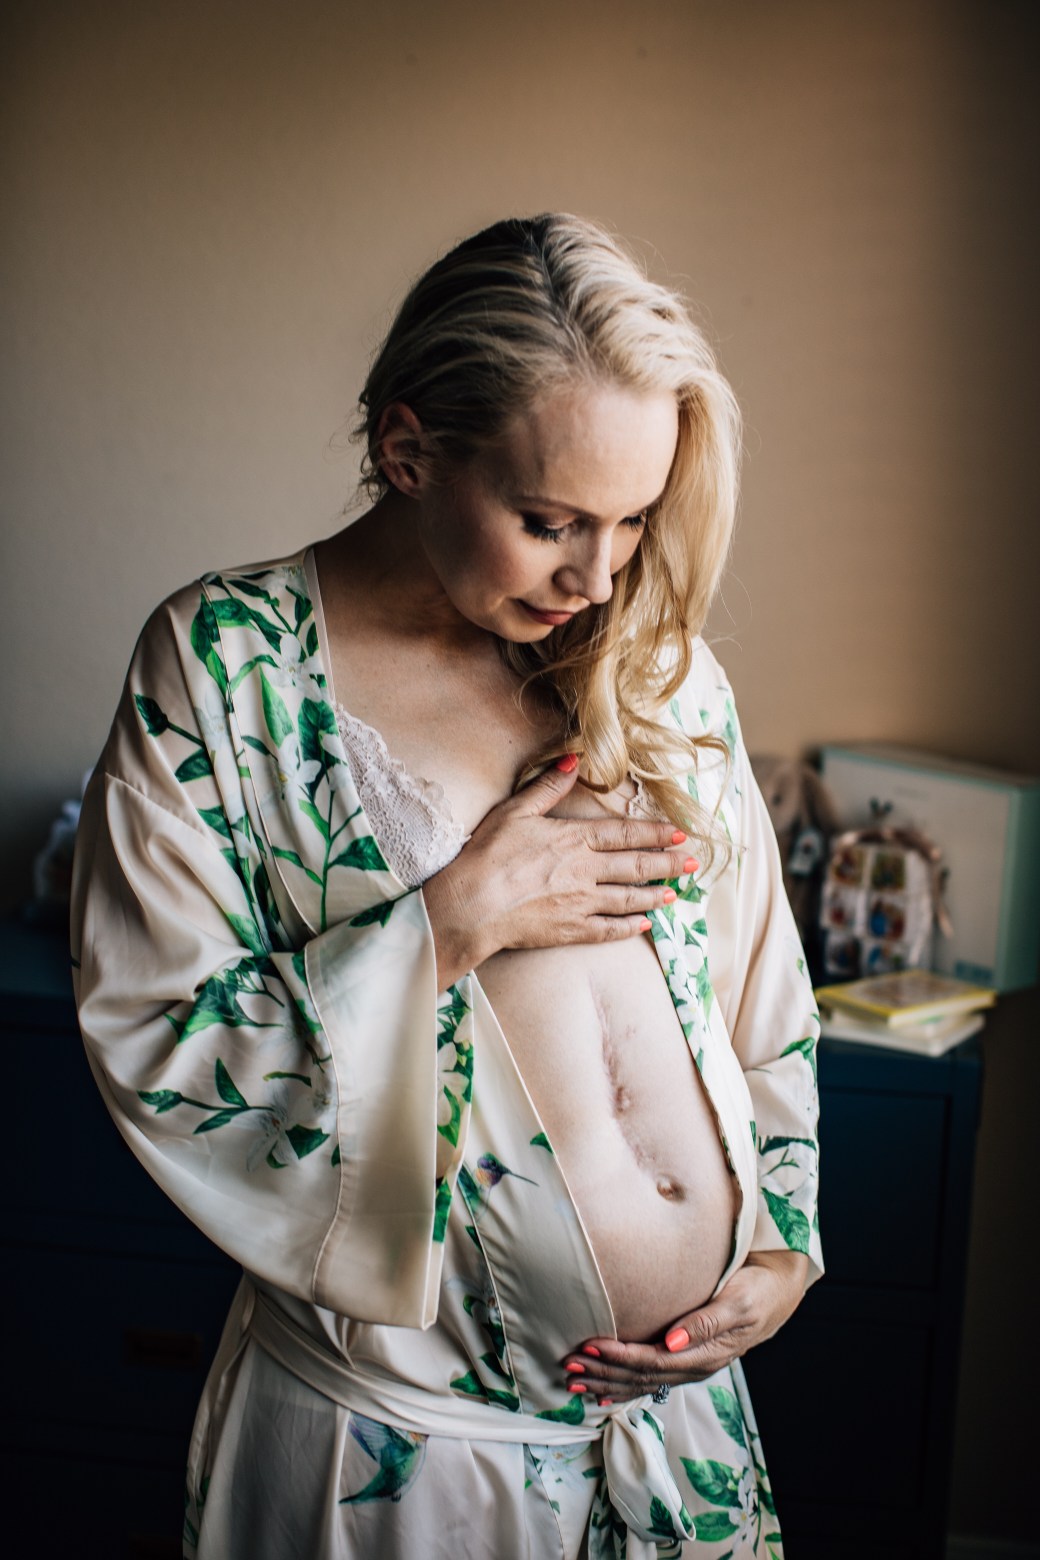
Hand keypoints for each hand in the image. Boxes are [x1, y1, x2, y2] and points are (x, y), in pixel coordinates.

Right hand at [422, 757, 696, 986]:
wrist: (471, 904)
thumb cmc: (487, 854)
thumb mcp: (515, 811)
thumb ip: (548, 786)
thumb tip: (575, 758)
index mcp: (574, 839)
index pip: (624, 834)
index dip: (655, 833)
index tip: (678, 834)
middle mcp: (585, 871)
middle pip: (635, 866)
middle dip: (667, 864)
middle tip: (692, 864)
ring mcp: (580, 903)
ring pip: (628, 899)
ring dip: (654, 895)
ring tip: (675, 894)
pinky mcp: (569, 930)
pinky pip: (607, 930)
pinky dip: (628, 928)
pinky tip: (643, 927)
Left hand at [562, 1251, 809, 1403]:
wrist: (778, 1292)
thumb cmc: (757, 1290)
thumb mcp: (737, 1301)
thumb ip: (706, 1321)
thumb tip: (672, 1341)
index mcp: (706, 1353)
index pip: (653, 1361)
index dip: (619, 1357)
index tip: (589, 1347)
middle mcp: (695, 1365)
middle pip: (642, 1376)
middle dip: (603, 1372)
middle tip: (569, 1366)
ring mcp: (691, 1365)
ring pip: (643, 1381)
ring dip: (608, 1381)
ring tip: (575, 1381)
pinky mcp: (687, 1359)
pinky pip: (651, 1379)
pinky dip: (625, 1385)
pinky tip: (604, 1390)